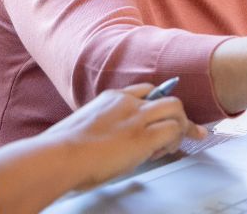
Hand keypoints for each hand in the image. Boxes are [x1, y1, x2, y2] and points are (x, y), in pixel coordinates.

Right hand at [41, 84, 207, 189]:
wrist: (60, 155)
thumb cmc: (62, 151)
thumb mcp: (82, 130)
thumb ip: (100, 130)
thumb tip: (105, 145)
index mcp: (111, 98)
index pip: (144, 90)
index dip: (157, 102)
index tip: (163, 114)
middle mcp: (127, 103)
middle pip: (167, 97)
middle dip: (178, 114)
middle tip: (186, 130)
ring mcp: (137, 118)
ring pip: (176, 109)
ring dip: (182, 126)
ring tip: (176, 144)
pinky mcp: (144, 137)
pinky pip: (174, 131)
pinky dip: (177, 140)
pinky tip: (167, 151)